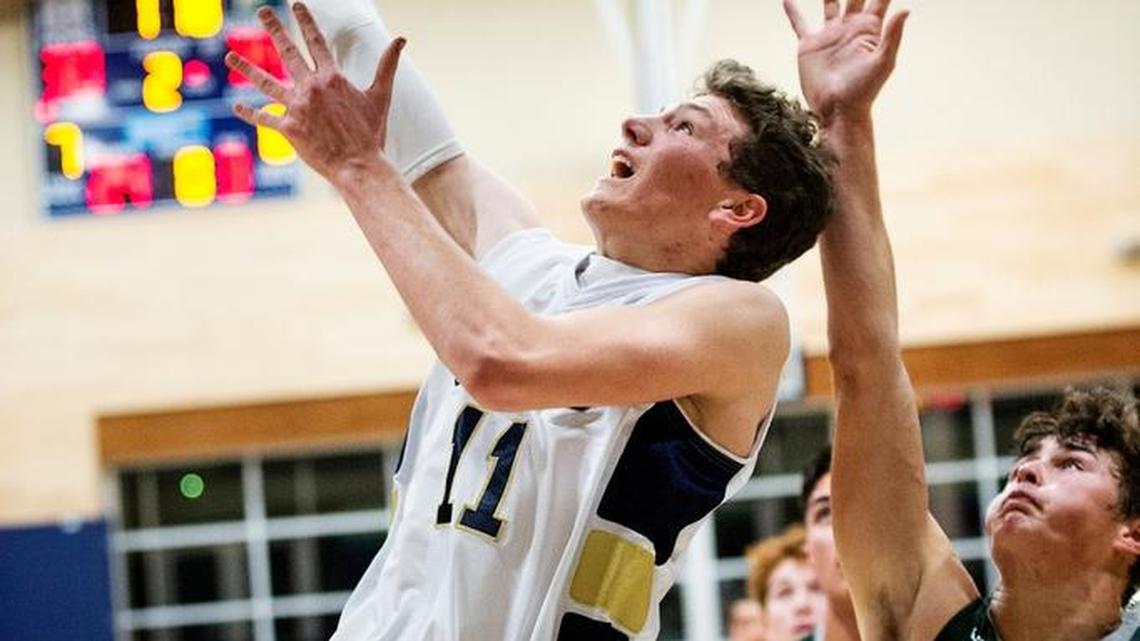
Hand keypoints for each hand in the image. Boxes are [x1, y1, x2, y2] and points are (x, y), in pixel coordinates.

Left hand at [225, 2, 402, 180]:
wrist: (358, 165)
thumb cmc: (371, 133)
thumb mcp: (380, 96)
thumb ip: (387, 65)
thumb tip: (402, 39)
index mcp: (332, 78)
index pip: (316, 41)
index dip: (305, 21)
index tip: (295, 5)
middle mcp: (311, 87)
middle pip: (288, 51)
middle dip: (274, 29)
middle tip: (262, 12)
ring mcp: (297, 107)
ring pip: (266, 82)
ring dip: (246, 67)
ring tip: (229, 57)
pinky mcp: (288, 128)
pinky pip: (264, 117)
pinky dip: (250, 112)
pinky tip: (236, 105)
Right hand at [783, 0, 907, 124]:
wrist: (837, 111)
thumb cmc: (863, 91)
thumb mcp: (882, 62)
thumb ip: (892, 35)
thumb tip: (906, 8)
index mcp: (868, 28)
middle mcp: (849, 27)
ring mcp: (829, 35)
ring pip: (828, 2)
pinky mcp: (809, 46)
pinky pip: (799, 23)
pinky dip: (792, 11)